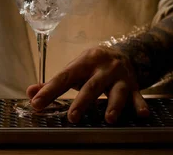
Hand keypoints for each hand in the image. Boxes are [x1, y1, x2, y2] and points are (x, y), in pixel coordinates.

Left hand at [27, 46, 149, 123]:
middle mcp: (103, 68)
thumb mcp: (74, 69)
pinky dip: (140, 105)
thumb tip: (30, 93)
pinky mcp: (134, 86)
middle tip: (72, 117)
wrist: (123, 54)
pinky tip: (142, 115)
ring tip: (109, 119)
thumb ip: (52, 83)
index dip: (50, 90)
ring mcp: (120, 77)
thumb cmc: (91, 66)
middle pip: (91, 86)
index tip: (36, 103)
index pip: (64, 76)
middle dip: (82, 102)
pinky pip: (138, 96)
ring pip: (117, 92)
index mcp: (84, 62)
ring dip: (113, 105)